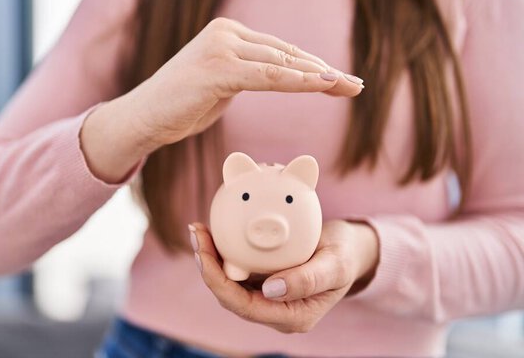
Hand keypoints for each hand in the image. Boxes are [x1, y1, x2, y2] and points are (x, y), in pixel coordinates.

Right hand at [81, 17, 363, 181]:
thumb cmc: (179, 107)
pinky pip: (268, 76)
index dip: (312, 68)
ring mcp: (222, 48)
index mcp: (228, 34)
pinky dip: (298, 82)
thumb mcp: (220, 88)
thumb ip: (245, 76)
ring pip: (282, 64)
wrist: (143, 118)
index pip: (280, 52)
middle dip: (324, 73)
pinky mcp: (218, 68)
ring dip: (320, 77)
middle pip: (287, 54)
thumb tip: (272, 76)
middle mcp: (227, 34)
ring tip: (350, 87)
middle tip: (356, 85)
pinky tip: (325, 85)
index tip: (339, 82)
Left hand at [189, 220, 378, 332]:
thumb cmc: (346, 256)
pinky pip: (238, 270)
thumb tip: (270, 290)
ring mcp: (269, 297)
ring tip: (199, 230)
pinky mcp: (264, 280)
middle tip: (197, 233)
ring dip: (211, 257)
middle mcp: (275, 311)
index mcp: (292, 316)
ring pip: (230, 283)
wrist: (350, 251)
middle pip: (230, 296)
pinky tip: (215, 231)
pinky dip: (224, 251)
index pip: (244, 306)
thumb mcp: (335, 265)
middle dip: (208, 266)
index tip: (204, 253)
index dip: (218, 282)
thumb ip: (309, 279)